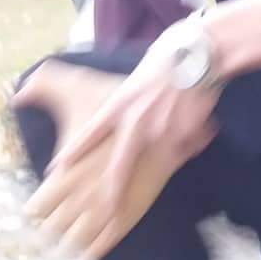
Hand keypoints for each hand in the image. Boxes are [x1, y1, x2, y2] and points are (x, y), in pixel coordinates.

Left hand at [45, 31, 219, 221]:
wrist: (203, 50)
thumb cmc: (173, 51)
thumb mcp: (142, 71)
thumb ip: (133, 94)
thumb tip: (129, 106)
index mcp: (122, 102)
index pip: (91, 132)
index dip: (74, 152)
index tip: (57, 169)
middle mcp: (137, 120)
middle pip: (120, 163)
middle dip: (113, 190)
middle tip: (107, 209)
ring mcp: (161, 129)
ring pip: (161, 153)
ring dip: (171, 146)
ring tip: (182, 128)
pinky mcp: (185, 133)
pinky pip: (188, 144)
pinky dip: (195, 137)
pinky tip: (202, 121)